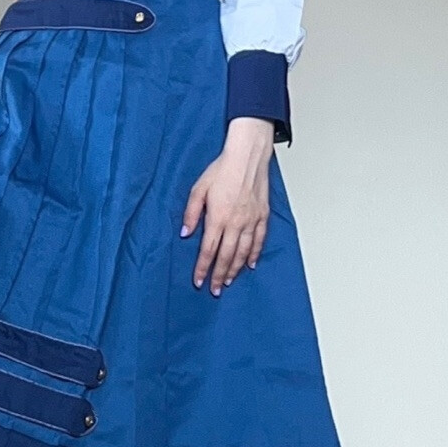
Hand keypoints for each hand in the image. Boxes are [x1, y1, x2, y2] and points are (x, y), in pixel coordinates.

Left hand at [180, 120, 272, 294]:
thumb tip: (185, 233)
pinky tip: (250, 264)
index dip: (202, 268)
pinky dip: (255, 255)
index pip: (208, 249)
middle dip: (218, 275)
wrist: (247, 157)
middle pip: (226, 256)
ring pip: (243, 252)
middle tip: (214, 289)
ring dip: (235, 269)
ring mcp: (251, 221)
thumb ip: (191, 213)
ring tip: (228, 281)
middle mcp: (235, 223)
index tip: (199, 281)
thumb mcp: (198, 188)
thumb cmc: (222, 169)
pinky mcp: (262, 216)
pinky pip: (259, 241)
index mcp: (218, 217)